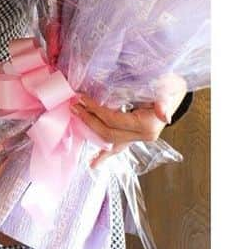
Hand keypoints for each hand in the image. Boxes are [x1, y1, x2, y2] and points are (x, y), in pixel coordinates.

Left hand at [71, 74, 186, 168]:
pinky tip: (94, 163)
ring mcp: (138, 139)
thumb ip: (163, 101)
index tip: (83, 98)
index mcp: (148, 125)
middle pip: (109, 132)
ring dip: (92, 130)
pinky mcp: (134, 137)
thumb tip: (164, 115)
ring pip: (110, 141)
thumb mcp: (167, 88)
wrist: (174, 89)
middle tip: (75, 106)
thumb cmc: (168, 84)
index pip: (114, 120)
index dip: (97, 110)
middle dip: (89, 119)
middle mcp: (143, 136)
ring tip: (78, 118)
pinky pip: (118, 148)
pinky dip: (105, 155)